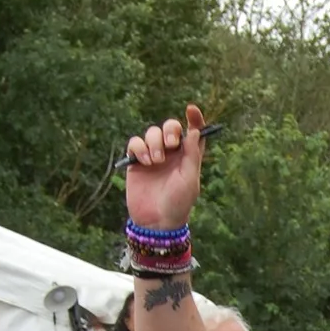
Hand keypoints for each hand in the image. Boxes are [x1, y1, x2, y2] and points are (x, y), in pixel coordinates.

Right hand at [123, 104, 207, 230]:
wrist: (156, 222)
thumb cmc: (178, 203)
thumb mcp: (190, 180)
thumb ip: (192, 155)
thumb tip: (194, 131)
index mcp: (188, 157)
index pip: (192, 132)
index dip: (194, 119)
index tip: (191, 109)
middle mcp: (171, 154)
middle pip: (170, 127)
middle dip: (170, 130)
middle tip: (171, 145)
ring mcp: (153, 156)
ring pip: (151, 133)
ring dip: (154, 142)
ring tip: (156, 161)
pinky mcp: (136, 162)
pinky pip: (135, 143)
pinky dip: (139, 148)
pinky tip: (144, 162)